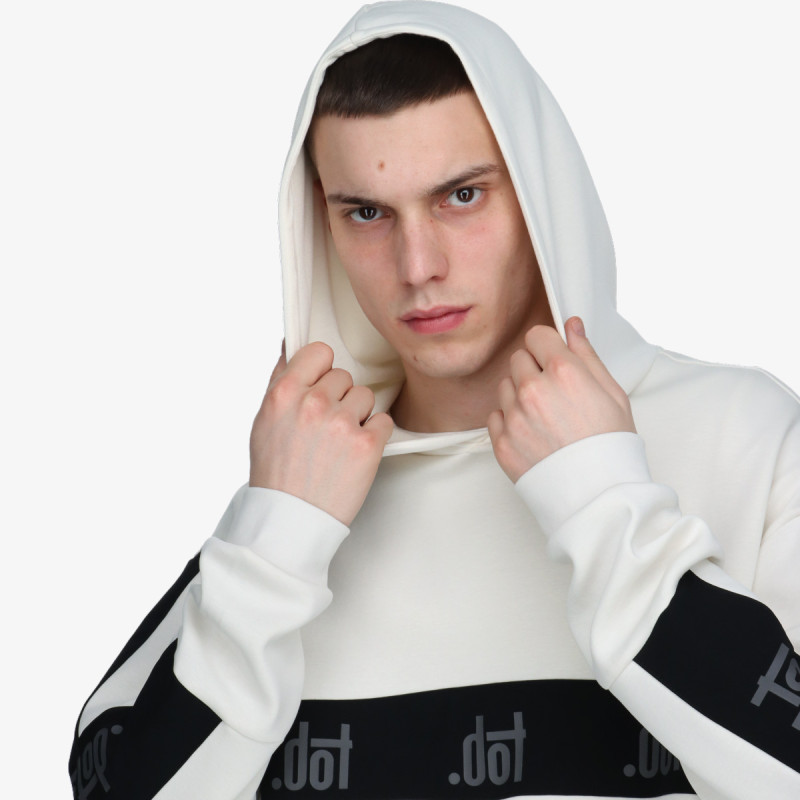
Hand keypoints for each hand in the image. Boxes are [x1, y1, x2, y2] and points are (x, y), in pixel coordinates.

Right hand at [249, 341, 393, 525]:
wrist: (291, 519)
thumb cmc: (276, 471)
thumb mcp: (264, 419)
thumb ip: (280, 379)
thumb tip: (291, 343)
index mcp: (284, 393)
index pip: (319, 352)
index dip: (322, 370)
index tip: (320, 386)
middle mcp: (314, 403)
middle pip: (344, 377)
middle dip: (338, 398)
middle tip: (325, 427)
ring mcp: (342, 424)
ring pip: (366, 396)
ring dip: (358, 415)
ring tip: (339, 442)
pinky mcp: (367, 445)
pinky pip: (384, 421)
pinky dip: (374, 436)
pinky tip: (355, 453)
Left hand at [488, 317, 635, 481]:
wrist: (598, 496)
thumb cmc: (611, 446)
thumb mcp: (612, 392)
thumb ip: (586, 354)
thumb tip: (572, 325)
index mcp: (564, 372)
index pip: (537, 335)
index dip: (546, 345)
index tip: (552, 357)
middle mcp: (533, 391)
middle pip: (518, 359)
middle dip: (534, 368)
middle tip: (553, 392)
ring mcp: (514, 418)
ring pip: (504, 386)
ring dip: (519, 394)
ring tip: (544, 416)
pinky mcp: (501, 443)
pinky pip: (495, 416)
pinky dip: (509, 421)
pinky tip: (532, 433)